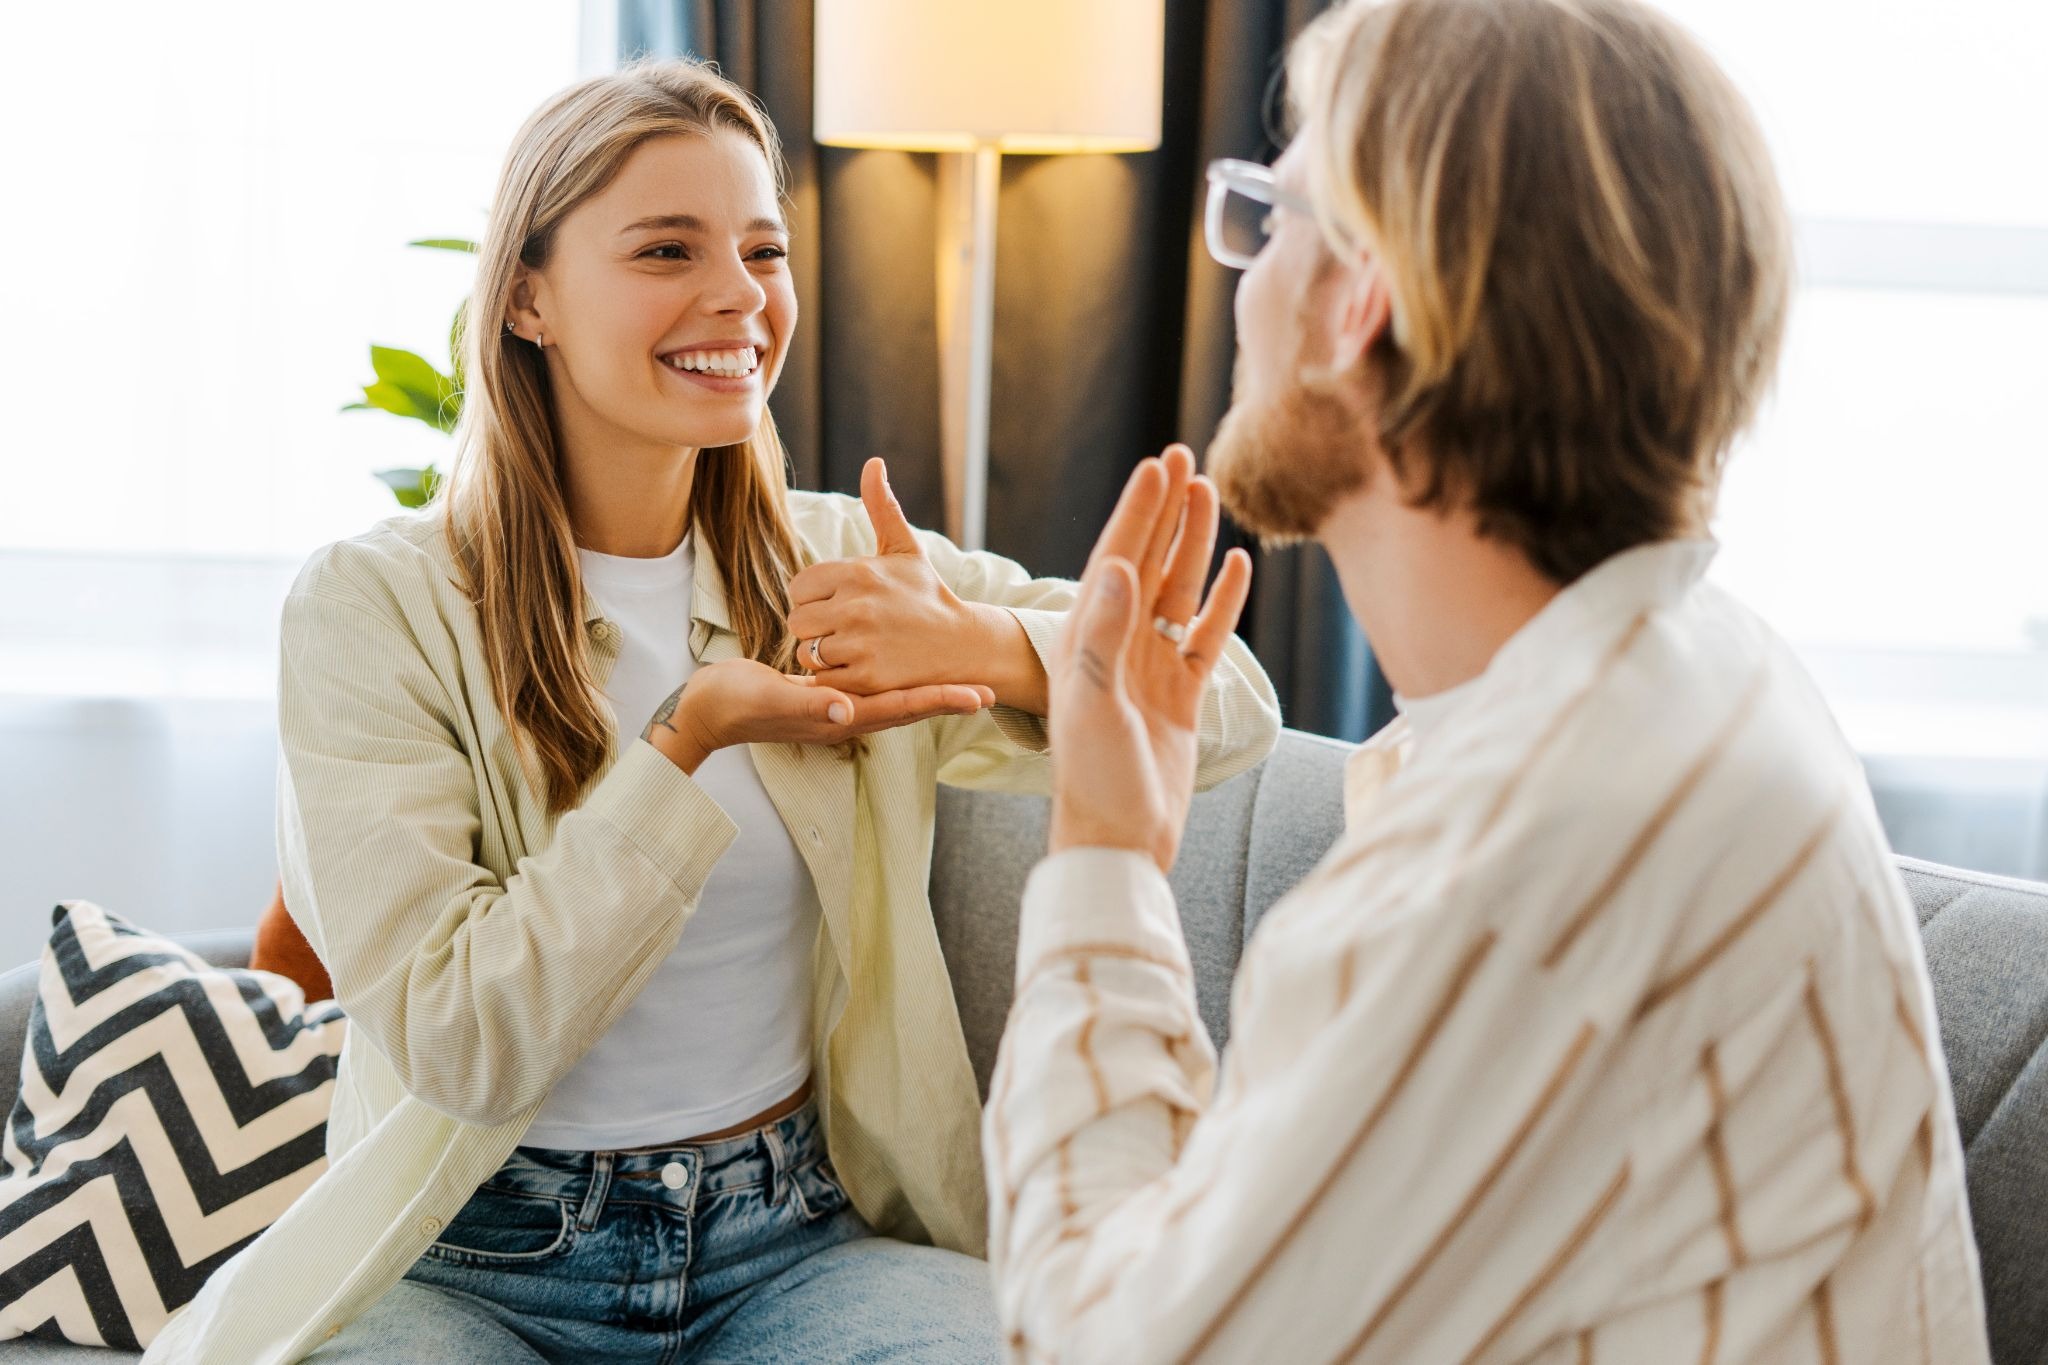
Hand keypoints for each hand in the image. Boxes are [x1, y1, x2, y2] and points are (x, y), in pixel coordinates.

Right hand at [641, 658, 994, 774]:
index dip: (943, 701)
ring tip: (962, 679)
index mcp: (842, 716)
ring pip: (895, 697)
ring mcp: (837, 707)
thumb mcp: (769, 699)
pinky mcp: (825, 694)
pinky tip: (906, 667)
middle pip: (910, 706)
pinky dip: (897, 679)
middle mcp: (847, 714)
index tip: (981, 696)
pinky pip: (872, 687)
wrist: (706, 710)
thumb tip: (846, 710)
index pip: (904, 708)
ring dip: (929, 690)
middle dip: (949, 697)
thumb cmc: (734, 705)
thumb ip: (807, 705)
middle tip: (991, 689)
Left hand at [787, 458, 1040, 708]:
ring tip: (850, 650)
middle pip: (797, 621)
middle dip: (815, 628)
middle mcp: (855, 606)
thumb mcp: (906, 548)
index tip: (837, 604)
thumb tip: (873, 463)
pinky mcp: (866, 678)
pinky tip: (858, 669)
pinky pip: (824, 679)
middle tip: (842, 630)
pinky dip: (835, 679)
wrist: (962, 643)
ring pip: (807, 652)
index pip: (799, 587)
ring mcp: (860, 643)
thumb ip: (882, 506)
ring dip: (822, 655)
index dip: (814, 598)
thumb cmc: (927, 594)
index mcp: (858, 572)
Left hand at [1048, 445, 1252, 873]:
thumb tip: (1119, 568)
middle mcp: (1115, 647)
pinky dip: (1221, 602)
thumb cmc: (1096, 780)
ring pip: (1177, 592)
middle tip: (1182, 456)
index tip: (1157, 464)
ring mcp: (1150, 669)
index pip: (1115, 558)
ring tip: (1209, 494)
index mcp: (1085, 642)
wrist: (1120, 842)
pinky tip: (1237, 567)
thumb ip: (1105, 638)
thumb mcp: (1094, 705)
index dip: (1137, 510)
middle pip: (1147, 562)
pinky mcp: (1181, 696)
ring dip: (1194, 544)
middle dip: (1164, 511)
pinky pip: (1204, 637)